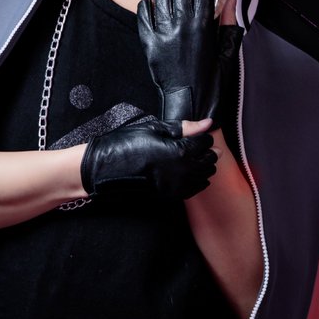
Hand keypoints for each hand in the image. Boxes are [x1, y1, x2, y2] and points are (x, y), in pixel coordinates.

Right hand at [80, 117, 217, 200]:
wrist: (109, 168)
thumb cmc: (129, 143)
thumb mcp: (156, 128)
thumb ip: (185, 127)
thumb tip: (207, 123)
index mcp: (180, 150)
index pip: (205, 142)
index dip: (203, 136)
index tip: (197, 133)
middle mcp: (183, 170)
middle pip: (209, 160)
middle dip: (207, 151)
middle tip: (197, 144)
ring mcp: (178, 185)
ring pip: (205, 175)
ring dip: (203, 165)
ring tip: (193, 156)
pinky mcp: (172, 195)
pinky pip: (195, 188)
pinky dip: (198, 180)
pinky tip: (190, 172)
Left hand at [137, 0, 241, 126]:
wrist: (188, 103)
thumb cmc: (211, 80)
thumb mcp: (227, 51)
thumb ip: (230, 22)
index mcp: (204, 26)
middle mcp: (183, 26)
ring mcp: (163, 32)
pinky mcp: (148, 41)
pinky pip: (145, 9)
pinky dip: (150, 4)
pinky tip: (158, 8)